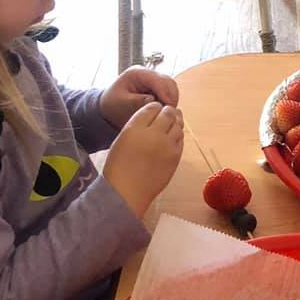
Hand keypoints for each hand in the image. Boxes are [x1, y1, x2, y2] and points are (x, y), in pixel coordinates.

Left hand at [100, 67, 179, 129]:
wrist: (109, 107)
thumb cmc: (113, 105)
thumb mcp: (122, 104)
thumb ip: (137, 102)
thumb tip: (154, 101)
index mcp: (137, 73)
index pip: (158, 80)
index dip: (166, 94)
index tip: (168, 109)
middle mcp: (147, 74)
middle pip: (169, 82)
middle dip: (171, 98)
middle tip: (169, 114)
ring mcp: (153, 80)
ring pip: (171, 88)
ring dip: (171, 101)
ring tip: (166, 114)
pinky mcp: (157, 88)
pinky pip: (170, 93)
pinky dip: (170, 102)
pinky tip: (164, 112)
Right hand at [103, 102, 183, 217]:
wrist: (127, 192)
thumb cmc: (119, 167)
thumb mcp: (122, 140)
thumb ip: (137, 126)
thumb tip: (153, 118)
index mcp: (135, 128)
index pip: (151, 107)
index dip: (155, 107)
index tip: (155, 109)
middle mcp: (153, 134)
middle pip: (168, 113)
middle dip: (168, 111)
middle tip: (167, 112)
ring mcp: (167, 146)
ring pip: (178, 125)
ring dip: (176, 122)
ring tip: (172, 122)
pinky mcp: (175, 157)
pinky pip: (181, 140)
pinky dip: (178, 135)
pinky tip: (173, 136)